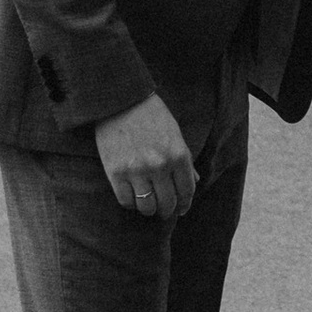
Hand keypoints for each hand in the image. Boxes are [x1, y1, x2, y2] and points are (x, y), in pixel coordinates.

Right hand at [94, 92, 198, 218]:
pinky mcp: (116, 173)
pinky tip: (132, 197)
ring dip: (149, 210)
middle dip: (167, 210)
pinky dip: (131, 203)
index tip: (181, 209)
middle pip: (167, 203)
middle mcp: (160, 166)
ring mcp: (137, 170)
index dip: (185, 204)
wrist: (121, 101)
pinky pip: (126, 201)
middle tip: (163, 210)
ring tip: (147, 206)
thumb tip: (196, 181)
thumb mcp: (175, 134)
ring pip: (147, 207)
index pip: (187, 191)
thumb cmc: (151, 115)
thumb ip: (185, 160)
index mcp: (178, 155)